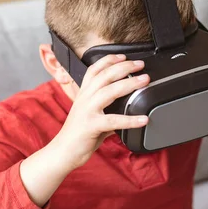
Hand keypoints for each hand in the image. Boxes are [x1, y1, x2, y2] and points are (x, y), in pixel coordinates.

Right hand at [53, 54, 149, 169]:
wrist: (62, 152)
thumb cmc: (77, 135)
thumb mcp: (91, 117)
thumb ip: (108, 112)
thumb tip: (126, 113)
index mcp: (83, 94)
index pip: (94, 70)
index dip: (108, 60)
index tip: (123, 56)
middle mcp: (85, 99)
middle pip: (105, 75)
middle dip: (124, 67)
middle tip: (140, 65)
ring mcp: (87, 111)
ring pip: (110, 91)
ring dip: (129, 84)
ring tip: (144, 80)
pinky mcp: (91, 126)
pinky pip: (113, 120)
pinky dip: (130, 120)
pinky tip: (143, 119)